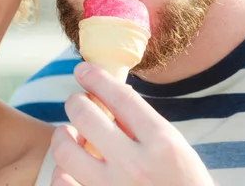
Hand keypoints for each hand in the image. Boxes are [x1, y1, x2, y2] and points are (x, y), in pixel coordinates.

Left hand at [50, 62, 214, 185]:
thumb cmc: (184, 184)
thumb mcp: (176, 150)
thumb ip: (143, 126)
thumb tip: (106, 98)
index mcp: (162, 144)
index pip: (120, 97)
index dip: (96, 77)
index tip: (82, 69)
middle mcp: (136, 166)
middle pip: (84, 115)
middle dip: (75, 102)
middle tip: (77, 104)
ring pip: (64, 150)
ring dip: (62, 136)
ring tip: (68, 135)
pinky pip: (61, 183)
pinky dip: (61, 172)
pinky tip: (69, 168)